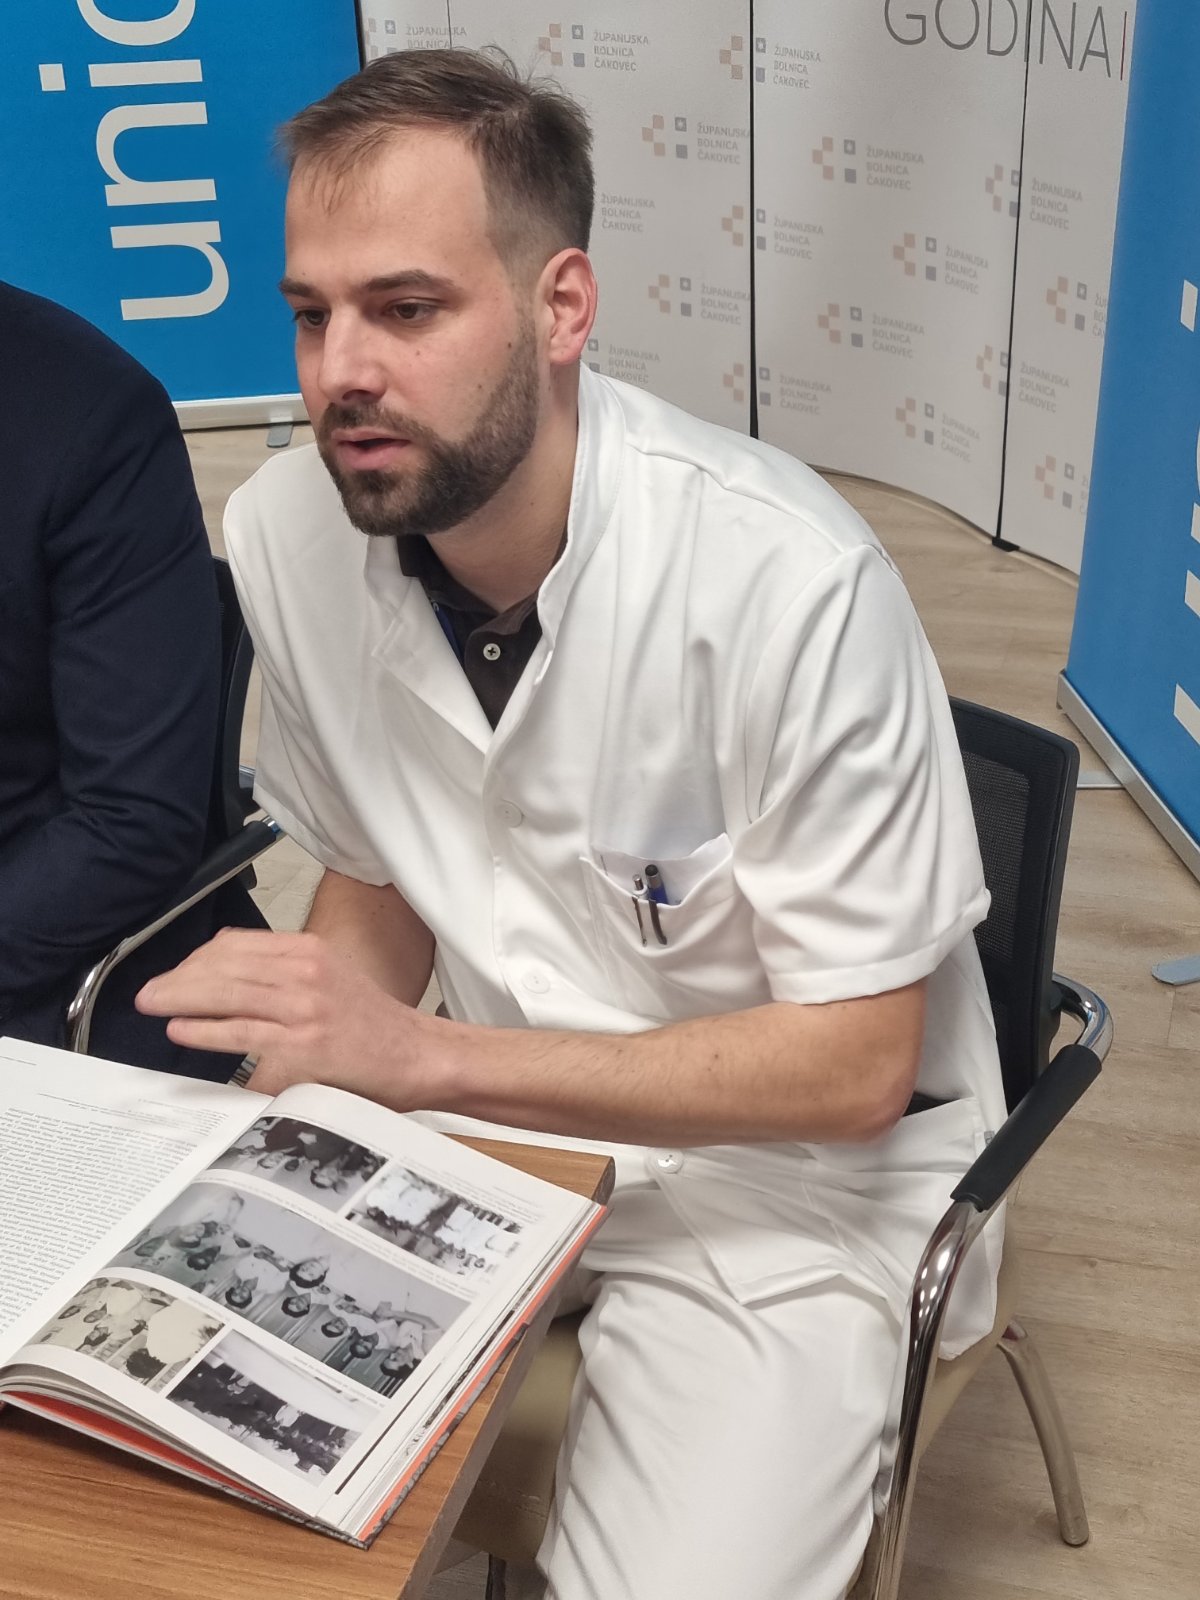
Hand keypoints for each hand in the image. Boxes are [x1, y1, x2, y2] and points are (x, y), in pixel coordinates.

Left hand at [135, 928, 438, 1101]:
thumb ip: (285, 973)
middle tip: (148, 993)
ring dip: (180, 1000)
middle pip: (222, 966)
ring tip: (154, 1006)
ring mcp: (303, 1009)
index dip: (195, 959)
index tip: (174, 973)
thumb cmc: (373, 1026)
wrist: (417, 1057)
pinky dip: (203, 1032)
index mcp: (309, 951)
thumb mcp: (331, 978)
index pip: (235, 944)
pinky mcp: (302, 1047)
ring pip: (225, 995)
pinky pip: (239, 1034)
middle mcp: (305, 972)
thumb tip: (225, 977)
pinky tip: (181, 1032)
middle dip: (177, 978)